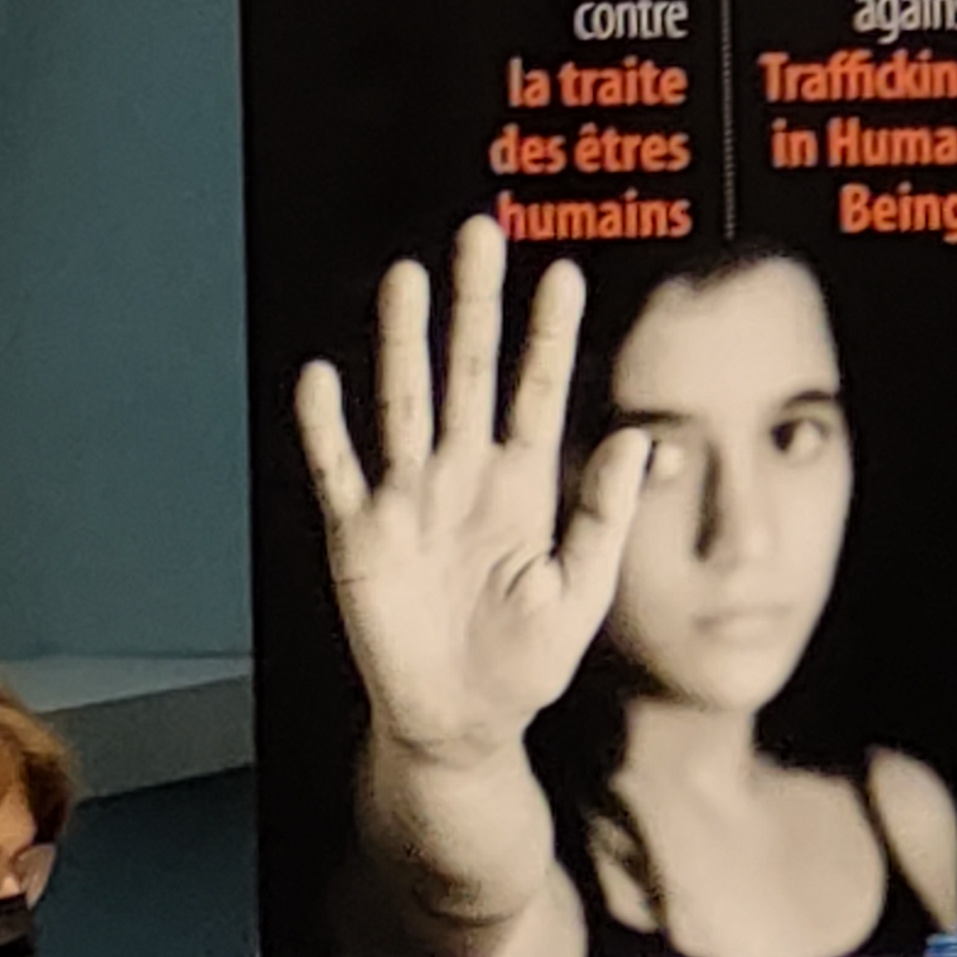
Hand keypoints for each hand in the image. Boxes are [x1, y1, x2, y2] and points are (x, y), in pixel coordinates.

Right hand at [292, 219, 647, 766]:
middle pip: (467, 372)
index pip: (540, 391)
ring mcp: (409, 501)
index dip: (551, 335)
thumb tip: (633, 437)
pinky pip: (338, 470)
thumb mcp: (583, 590)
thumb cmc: (526, 662)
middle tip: (481, 235)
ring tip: (407, 278)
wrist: (460, 722)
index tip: (562, 274)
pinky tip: (322, 377)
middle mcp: (464, 477)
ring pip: (404, 402)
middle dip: (475, 304)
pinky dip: (326, 427)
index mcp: (525, 486)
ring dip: (403, 341)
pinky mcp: (359, 535)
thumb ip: (603, 514)